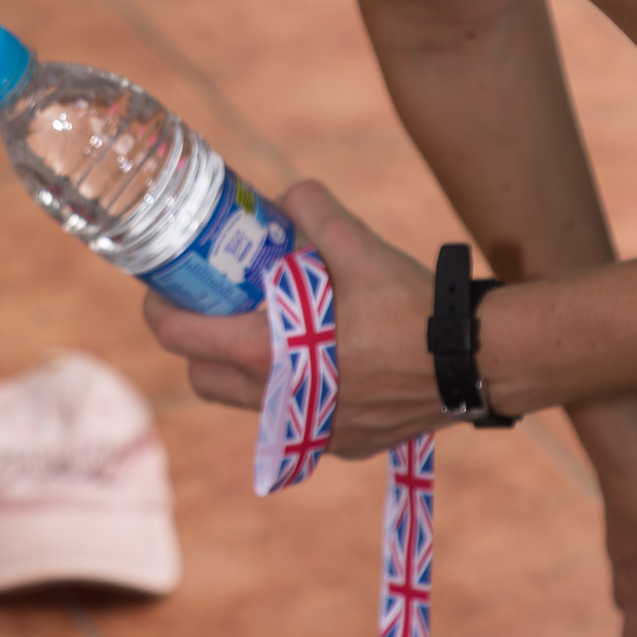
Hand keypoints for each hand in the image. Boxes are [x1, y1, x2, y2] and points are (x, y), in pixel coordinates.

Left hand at [142, 179, 444, 454]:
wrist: (476, 363)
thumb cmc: (412, 306)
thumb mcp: (358, 244)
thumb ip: (314, 210)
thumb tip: (286, 195)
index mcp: (271, 355)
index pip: (184, 338)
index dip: (161, 310)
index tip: (160, 288)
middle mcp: (283, 403)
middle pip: (204, 379)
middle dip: (195, 341)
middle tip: (209, 302)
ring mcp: (316, 430)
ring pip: (246, 404)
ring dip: (239, 367)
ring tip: (262, 325)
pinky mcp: (346, 442)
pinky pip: (296, 419)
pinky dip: (289, 388)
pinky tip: (316, 354)